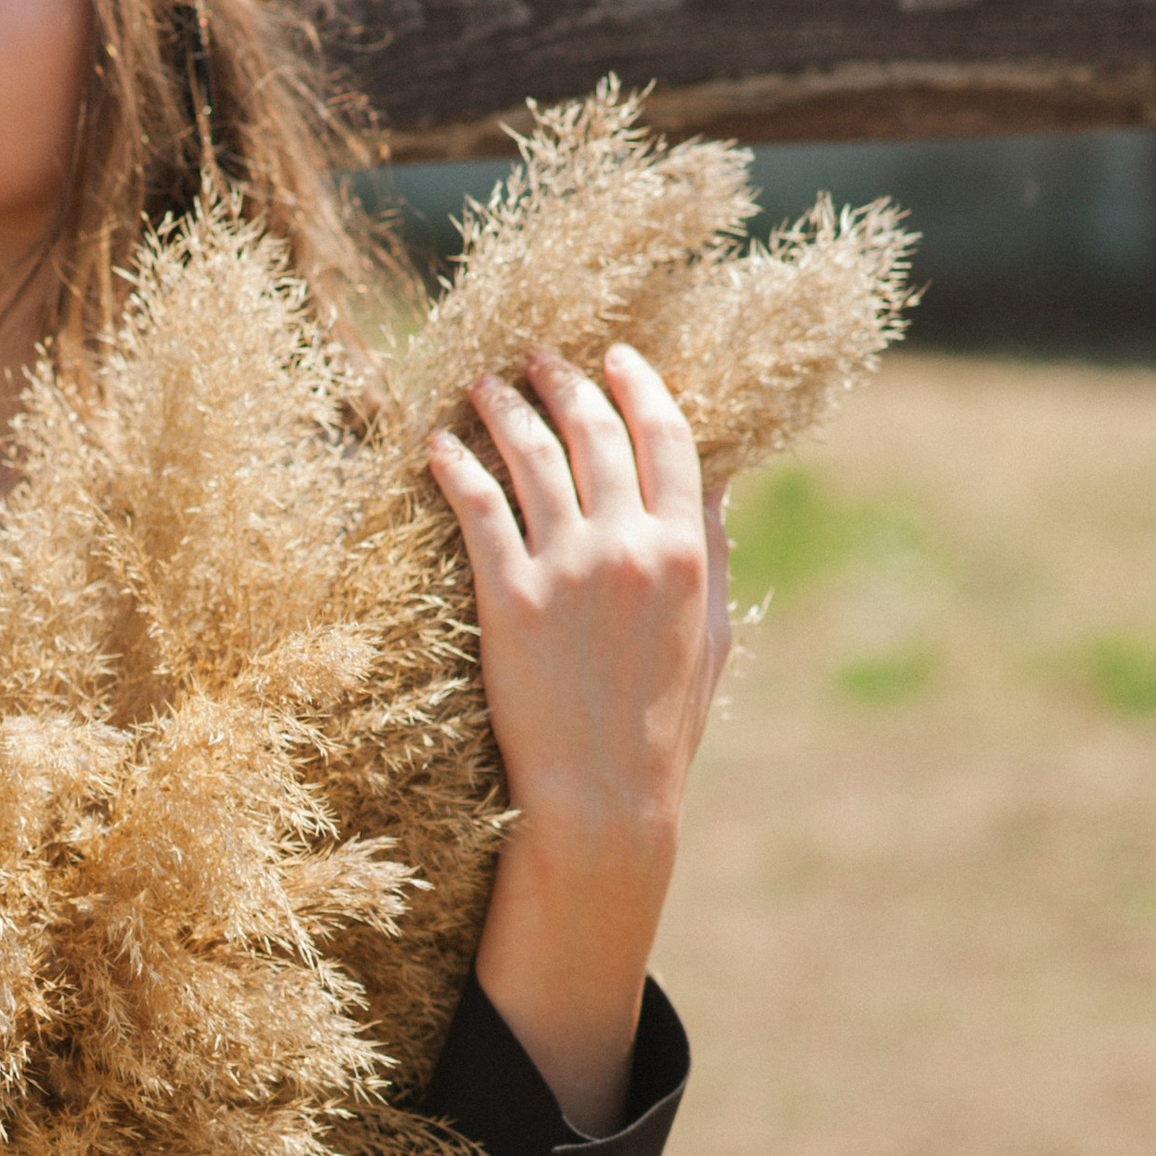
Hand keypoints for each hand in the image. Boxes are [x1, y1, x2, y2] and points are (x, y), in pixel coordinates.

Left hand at [430, 344, 728, 1133]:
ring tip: (483, 385)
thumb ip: (713, 558)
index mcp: (685, 551)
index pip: (668, 439)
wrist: (605, 797)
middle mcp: (628, 545)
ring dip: (504, 410)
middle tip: (538, 357)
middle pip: (595, 433)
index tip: (617, 357)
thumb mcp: (710, 638)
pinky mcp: (507, 599)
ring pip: (531, 458)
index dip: (640, 387)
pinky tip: (436, 446)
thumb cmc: (663, 728)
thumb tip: (719, 492)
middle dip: (565, 383)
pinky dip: (455, 468)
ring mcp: (566, 569)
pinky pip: (476, 510)